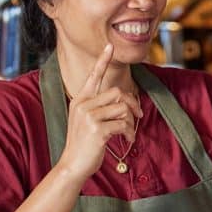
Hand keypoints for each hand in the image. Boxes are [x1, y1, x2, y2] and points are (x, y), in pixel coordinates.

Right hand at [58, 44, 142, 180]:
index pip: (93, 76)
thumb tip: (126, 103)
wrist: (72, 165)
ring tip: (129, 133)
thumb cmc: (84, 144)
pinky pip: (123, 124)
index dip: (102, 60)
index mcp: (80, 100)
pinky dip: (130, 132)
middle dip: (132, 104)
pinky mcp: (97, 129)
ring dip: (132, 122)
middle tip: (138, 117)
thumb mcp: (88, 122)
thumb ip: (101, 109)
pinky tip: (127, 140)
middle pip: (118, 92)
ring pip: (123, 108)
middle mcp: (83, 105)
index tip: (110, 46)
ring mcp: (89, 116)